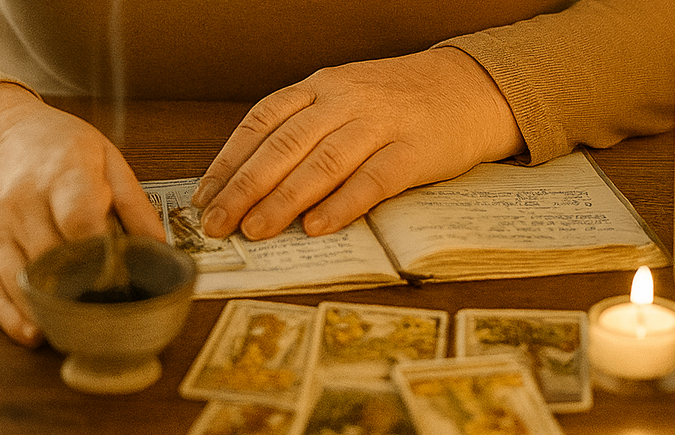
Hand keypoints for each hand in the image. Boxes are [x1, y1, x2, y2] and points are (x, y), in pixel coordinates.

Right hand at [0, 84, 164, 346]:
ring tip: (82, 331)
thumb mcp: (102, 154)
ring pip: (20, 280)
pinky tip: (34, 334)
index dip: (103, 253)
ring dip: (50, 310)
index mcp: (60, 173)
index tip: (125, 276)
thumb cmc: (49, 142)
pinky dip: (11, 317)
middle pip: (52, 257)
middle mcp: (21, 202)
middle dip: (83, 287)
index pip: (80, 220)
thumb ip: (133, 202)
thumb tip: (161, 247)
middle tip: (113, 311)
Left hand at [192, 47, 525, 240]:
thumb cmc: (399, 101)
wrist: (470, 87)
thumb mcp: (345, 98)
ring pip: (321, 163)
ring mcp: (381, 124)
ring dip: (283, 200)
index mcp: (321, 87)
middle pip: (284, 146)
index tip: (204, 197)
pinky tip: (317, 227)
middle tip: (217, 223)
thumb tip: (253, 181)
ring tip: (255, 230)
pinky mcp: (414, 151)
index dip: (229, 161)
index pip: (262, 122)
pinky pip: (372, 180)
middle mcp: (345, 100)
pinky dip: (342, 205)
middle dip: (244, 188)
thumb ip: (305, 129)